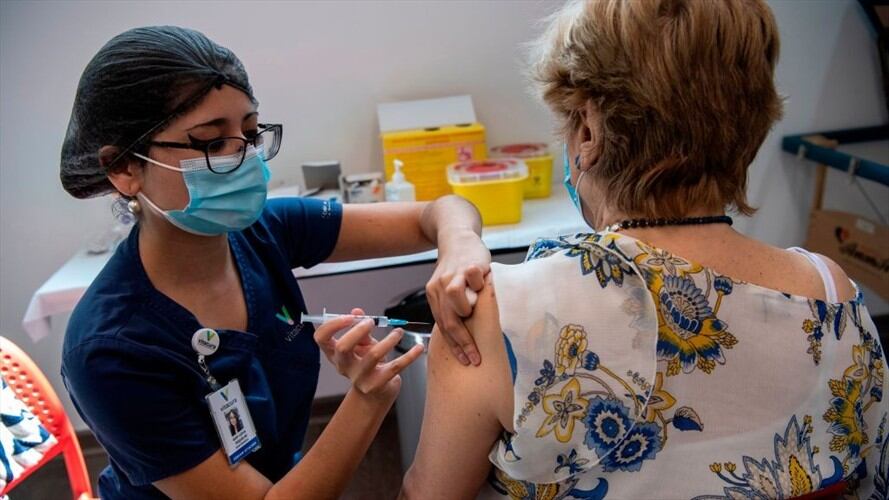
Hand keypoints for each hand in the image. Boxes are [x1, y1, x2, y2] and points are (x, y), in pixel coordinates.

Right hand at [313, 308, 423, 398]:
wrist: (376, 393)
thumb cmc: (367, 363)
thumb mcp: (361, 345)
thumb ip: (360, 327)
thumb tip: (358, 311)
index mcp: (335, 354)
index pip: (321, 338)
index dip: (333, 324)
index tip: (350, 316)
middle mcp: (344, 366)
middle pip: (343, 347)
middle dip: (358, 330)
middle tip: (371, 323)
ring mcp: (360, 377)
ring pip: (373, 355)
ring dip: (389, 339)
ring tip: (398, 332)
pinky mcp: (378, 384)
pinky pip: (396, 366)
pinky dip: (409, 355)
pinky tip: (418, 347)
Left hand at [426, 230, 490, 365]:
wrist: (458, 237)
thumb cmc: (458, 268)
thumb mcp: (448, 288)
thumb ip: (451, 307)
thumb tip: (459, 337)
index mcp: (434, 296)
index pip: (443, 327)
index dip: (455, 346)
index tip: (466, 361)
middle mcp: (439, 287)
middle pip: (449, 320)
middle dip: (464, 342)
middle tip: (476, 357)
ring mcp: (453, 275)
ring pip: (456, 300)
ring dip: (468, 307)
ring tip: (477, 305)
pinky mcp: (467, 265)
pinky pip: (473, 278)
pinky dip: (479, 284)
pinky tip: (483, 284)